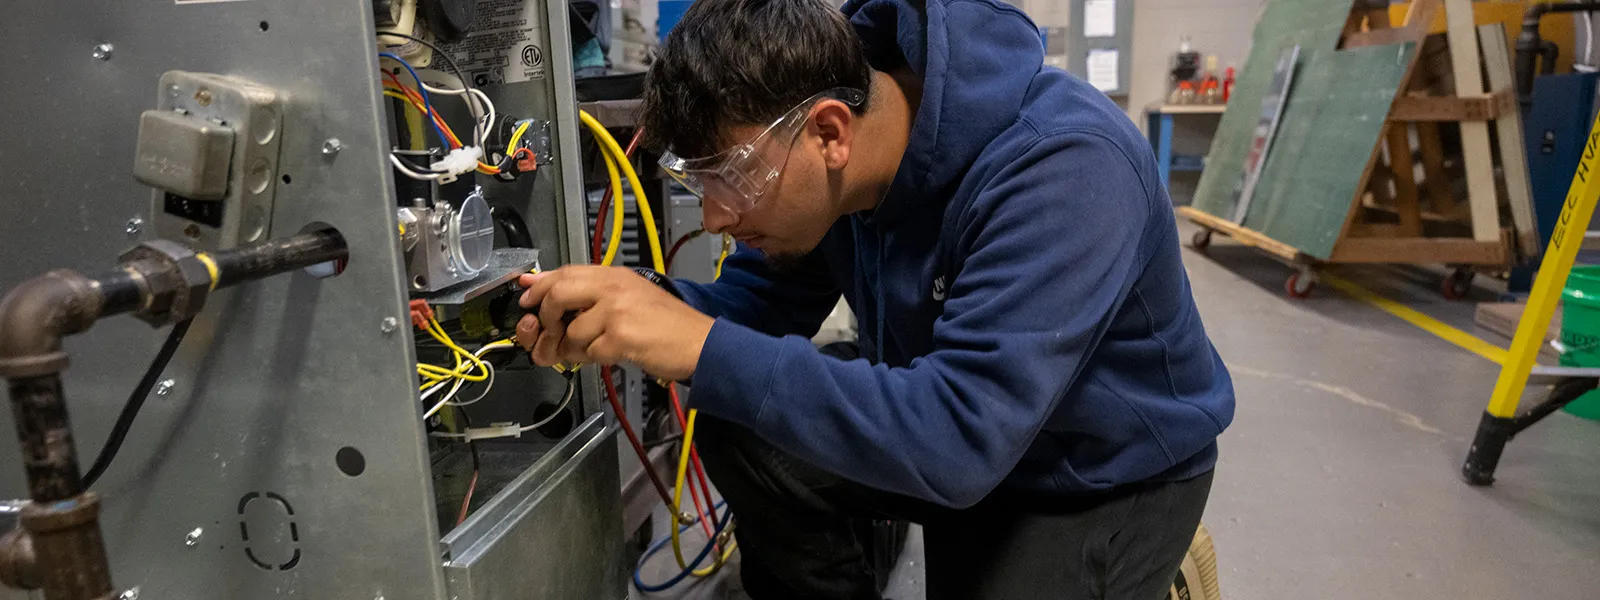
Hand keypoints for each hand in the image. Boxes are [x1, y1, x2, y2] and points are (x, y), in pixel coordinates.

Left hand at [514, 266, 714, 380]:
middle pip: (557, 294)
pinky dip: (594, 359)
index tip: (525, 299)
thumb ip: (587, 293)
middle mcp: (613, 286)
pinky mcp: (620, 336)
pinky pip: (588, 352)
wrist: (700, 342)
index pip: (564, 272)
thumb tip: (538, 284)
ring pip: (570, 331)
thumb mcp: (627, 298)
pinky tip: (612, 355)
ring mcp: (616, 310)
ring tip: (594, 350)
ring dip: (573, 348)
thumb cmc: (665, 325)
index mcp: (613, 275)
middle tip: (551, 332)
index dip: (538, 286)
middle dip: (546, 318)